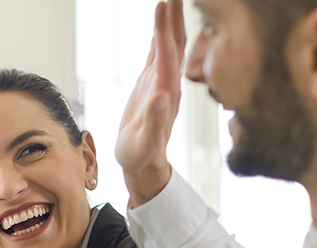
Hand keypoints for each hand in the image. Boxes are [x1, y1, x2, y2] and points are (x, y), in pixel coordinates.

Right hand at [115, 0, 185, 206]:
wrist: (144, 164)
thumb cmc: (142, 156)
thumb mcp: (146, 143)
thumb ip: (155, 122)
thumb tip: (161, 97)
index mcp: (166, 91)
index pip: (167, 53)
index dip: (165, 28)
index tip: (164, 3)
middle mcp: (168, 82)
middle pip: (174, 41)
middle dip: (174, 15)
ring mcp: (161, 81)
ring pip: (168, 44)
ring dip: (170, 20)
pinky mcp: (152, 84)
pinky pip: (158, 53)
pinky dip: (159, 35)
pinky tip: (160, 23)